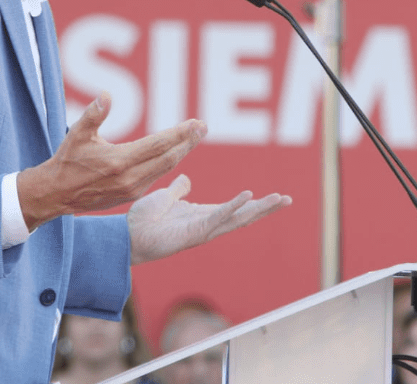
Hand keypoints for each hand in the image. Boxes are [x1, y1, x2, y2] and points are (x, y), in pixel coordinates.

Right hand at [17, 92, 205, 229]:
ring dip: (181, 152)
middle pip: (168, 158)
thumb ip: (94, 114)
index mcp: (118, 161)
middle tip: (203, 127)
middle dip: (187, 142)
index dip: (179, 134)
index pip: (158, 145)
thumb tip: (106, 95)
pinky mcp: (130, 196)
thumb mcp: (77, 134)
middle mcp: (129, 178)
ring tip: (193, 137)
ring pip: (164, 169)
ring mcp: (132, 189)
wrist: (56, 194)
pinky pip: (155, 176)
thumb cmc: (67, 160)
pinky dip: (167, 163)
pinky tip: (175, 153)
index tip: (196, 123)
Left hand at [127, 174, 291, 264]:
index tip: (276, 197)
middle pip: (243, 215)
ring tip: (279, 199)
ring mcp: (203, 229)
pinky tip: (248, 196)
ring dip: (259, 208)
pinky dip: (233, 206)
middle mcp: (208, 223)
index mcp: (203, 214)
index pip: (236, 208)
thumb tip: (187, 180)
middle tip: (288, 199)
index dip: (255, 202)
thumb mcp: (165, 198)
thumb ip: (178, 190)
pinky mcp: (194, 232)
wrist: (127, 236)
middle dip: (266, 208)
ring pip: (237, 218)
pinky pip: (217, 217)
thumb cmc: (144, 221)